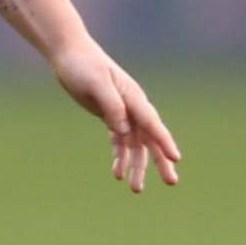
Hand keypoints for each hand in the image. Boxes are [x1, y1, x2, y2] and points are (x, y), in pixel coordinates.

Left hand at [49, 39, 181, 193]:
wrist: (69, 55)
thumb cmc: (83, 65)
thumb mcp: (95, 83)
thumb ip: (111, 105)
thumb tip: (124, 129)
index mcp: (133, 97)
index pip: (152, 123)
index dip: (164, 142)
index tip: (176, 159)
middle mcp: (133, 107)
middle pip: (150, 139)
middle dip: (161, 161)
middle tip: (172, 183)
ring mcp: (123, 113)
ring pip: (135, 145)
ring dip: (137, 166)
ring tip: (136, 189)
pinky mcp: (111, 117)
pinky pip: (119, 142)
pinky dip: (119, 157)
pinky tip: (117, 173)